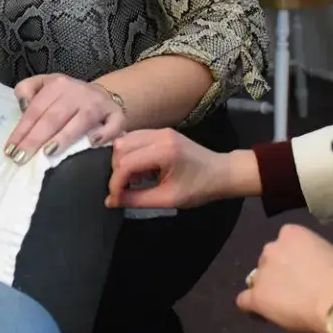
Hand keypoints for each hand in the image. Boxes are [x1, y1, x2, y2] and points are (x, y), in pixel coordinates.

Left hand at [5, 74, 123, 162]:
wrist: (103, 95)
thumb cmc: (67, 97)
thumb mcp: (45, 85)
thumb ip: (27, 89)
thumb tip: (22, 105)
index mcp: (57, 84)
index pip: (35, 110)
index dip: (22, 130)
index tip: (10, 150)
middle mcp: (78, 92)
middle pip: (53, 117)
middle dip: (35, 139)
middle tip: (21, 158)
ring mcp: (99, 104)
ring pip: (80, 121)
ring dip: (64, 136)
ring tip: (48, 152)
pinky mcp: (117, 115)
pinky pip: (113, 125)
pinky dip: (104, 134)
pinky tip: (92, 143)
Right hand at [106, 129, 259, 209]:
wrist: (221, 173)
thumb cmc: (199, 188)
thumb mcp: (168, 199)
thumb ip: (137, 200)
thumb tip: (111, 201)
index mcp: (163, 151)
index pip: (126, 163)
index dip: (115, 183)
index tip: (115, 199)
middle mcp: (159, 135)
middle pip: (121, 148)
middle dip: (117, 171)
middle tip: (126, 190)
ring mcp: (160, 131)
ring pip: (125, 141)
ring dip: (122, 162)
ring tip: (136, 180)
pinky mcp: (161, 132)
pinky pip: (134, 139)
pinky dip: (130, 155)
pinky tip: (142, 171)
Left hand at [237, 224, 332, 332]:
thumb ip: (317, 255)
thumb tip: (317, 265)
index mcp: (290, 233)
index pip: (284, 243)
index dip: (292, 259)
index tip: (302, 271)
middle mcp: (271, 248)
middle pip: (269, 260)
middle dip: (278, 272)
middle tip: (294, 288)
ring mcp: (262, 272)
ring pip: (257, 280)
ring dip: (266, 288)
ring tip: (281, 305)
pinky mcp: (257, 296)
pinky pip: (244, 301)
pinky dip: (252, 307)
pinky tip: (262, 314)